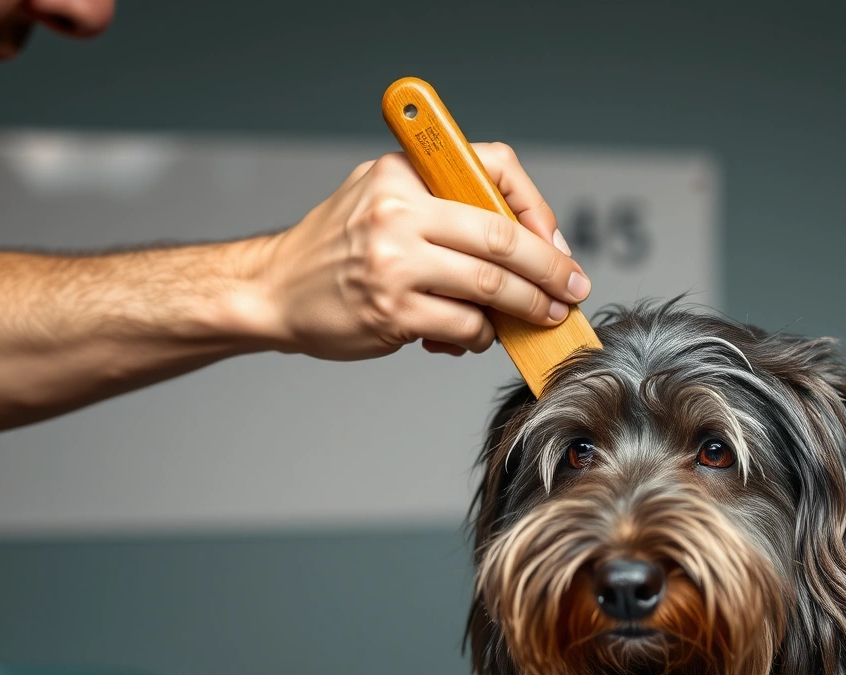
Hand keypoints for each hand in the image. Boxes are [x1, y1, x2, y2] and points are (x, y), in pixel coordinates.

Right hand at [246, 143, 591, 359]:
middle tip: (573, 288)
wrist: (271, 289)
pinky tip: (471, 335)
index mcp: (401, 173)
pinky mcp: (393, 312)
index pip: (492, 169)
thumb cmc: (337, 245)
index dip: (536, 208)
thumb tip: (528, 234)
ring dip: (529, 307)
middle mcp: (397, 212)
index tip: (554, 241)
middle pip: (503, 238)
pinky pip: (465, 326)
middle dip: (551, 269)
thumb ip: (445, 201)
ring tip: (542, 316)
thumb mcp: (381, 194)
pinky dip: (480, 335)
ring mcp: (394, 264)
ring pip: (492, 287)